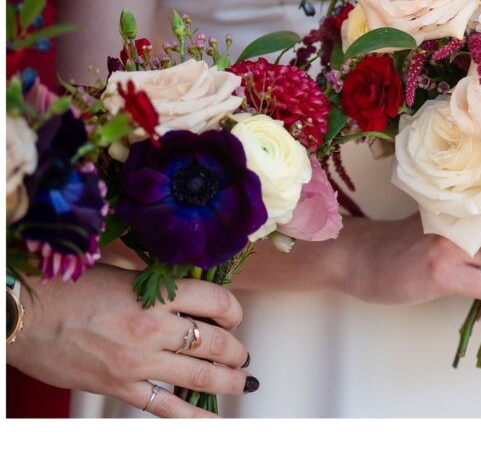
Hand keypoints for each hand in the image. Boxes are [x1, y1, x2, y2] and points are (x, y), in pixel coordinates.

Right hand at [7, 264, 254, 417]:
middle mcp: (152, 329)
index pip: (218, 302)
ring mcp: (137, 362)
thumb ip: (161, 290)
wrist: (23, 316)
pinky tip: (214, 420)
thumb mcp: (124, 276)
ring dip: (228, 380)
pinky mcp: (120, 387)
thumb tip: (195, 302)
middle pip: (216, 343)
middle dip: (236, 351)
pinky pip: (166, 407)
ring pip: (200, 376)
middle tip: (241, 354)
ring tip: (241, 381)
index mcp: (156, 294)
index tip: (233, 317)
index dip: (234, 311)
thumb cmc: (70, 289)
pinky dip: (195, 416)